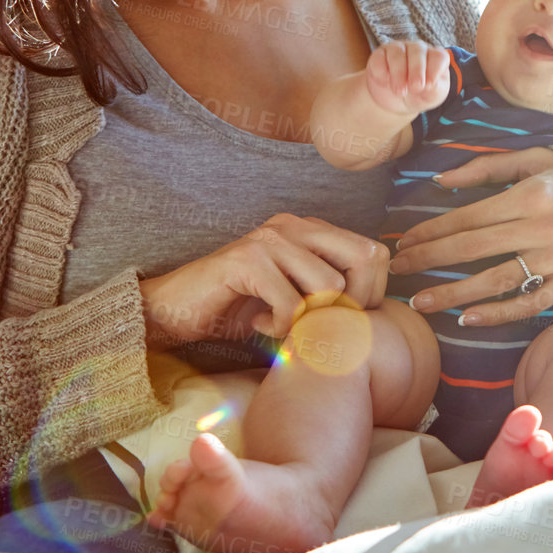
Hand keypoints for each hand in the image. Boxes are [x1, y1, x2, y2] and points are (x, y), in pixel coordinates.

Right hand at [137, 213, 389, 346]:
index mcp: (311, 229)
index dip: (370, 292)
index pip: (374, 252)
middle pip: (364, 259)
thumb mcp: (296, 296)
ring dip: (309, 319)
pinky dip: (279, 327)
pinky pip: (291, 304)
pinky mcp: (247, 260)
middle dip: (351, 304)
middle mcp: (294, 225)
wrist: (175, 310)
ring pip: (330, 285)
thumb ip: (331, 291)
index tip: (337, 317)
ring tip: (280, 324)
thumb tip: (378, 306)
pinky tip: (258, 325)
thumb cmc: (240, 308)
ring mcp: (270, 238)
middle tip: (316, 323)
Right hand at [363, 41, 451, 119]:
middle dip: (416, 70)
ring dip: (398, 73)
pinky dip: (381, 72)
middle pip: (418, 51)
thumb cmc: (421, 95)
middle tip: (414, 88)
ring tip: (400, 91)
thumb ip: (436, 89)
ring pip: (397, 53)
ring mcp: (398, 49)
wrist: (397, 102)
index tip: (428, 86)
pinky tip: (385, 82)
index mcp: (435, 57)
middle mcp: (418, 49)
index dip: (434, 70)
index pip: (439, 57)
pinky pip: (379, 58)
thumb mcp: (433, 96)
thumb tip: (429, 83)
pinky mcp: (379, 55)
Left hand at [387, 148, 552, 325]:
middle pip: (473, 249)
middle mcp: (543, 228)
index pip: (468, 217)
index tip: (404, 242)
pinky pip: (529, 303)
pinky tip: (468, 319)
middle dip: (430, 260)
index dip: (431, 231)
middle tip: (398, 271)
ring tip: (420, 303)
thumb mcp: (537, 159)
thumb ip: (487, 167)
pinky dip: (498, 313)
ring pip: (496, 280)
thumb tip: (440, 180)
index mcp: (531, 195)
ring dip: (453, 293)